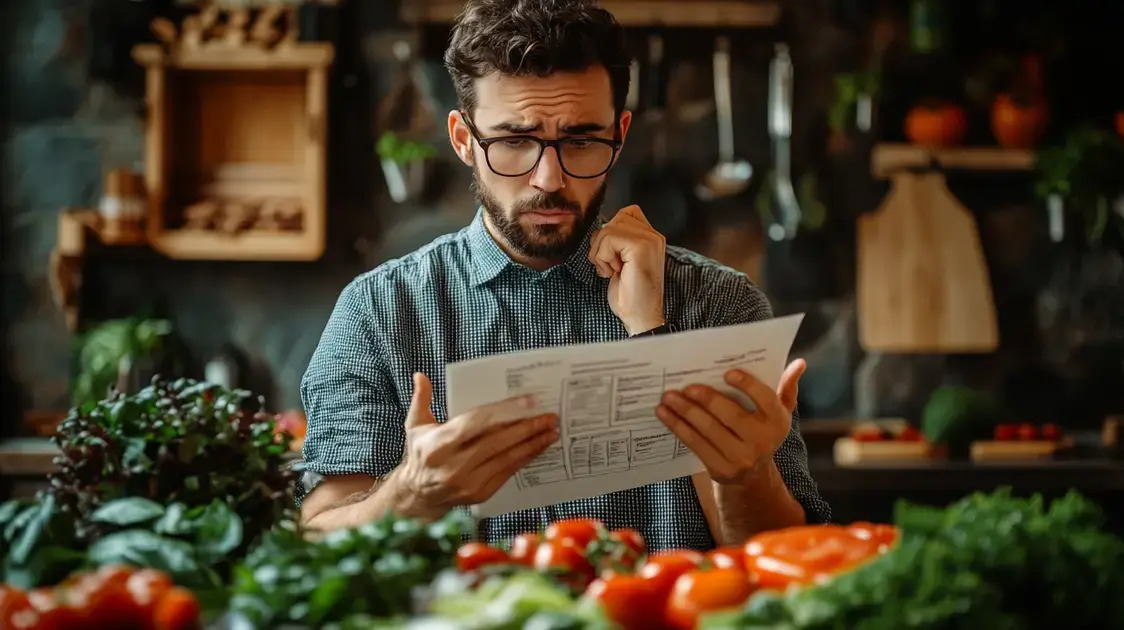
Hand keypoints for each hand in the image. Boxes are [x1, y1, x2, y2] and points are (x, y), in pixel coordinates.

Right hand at [392, 373, 559, 518]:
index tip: (527, 402)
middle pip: (497, 442)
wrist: (418, 496)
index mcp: (437, 445)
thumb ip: (421, 399)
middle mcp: (453, 465)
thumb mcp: (415, 426)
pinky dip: (525, 458)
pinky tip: (538, 447)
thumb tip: (421, 376)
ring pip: (507, 458)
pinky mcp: (480, 493)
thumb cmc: (420, 455)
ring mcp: (468, 482)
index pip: (475, 423)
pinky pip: (508, 472)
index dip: (503, 411)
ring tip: (550, 431)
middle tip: (548, 417)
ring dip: (532, 444)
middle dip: (526, 428)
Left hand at [588, 205, 665, 334]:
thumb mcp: (620, 261)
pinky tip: (614, 272)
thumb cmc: (630, 295)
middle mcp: (653, 236)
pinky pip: (608, 239)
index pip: (625, 214)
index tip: (612, 257)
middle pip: (615, 219)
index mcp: (651, 238)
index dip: (610, 233)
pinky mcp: (641, 247)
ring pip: (608, 229)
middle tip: (610, 266)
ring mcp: (649, 240)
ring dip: (601, 252)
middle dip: (602, 243)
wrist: (640, 316)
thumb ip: (615, 242)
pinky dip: (603, 257)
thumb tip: (598, 229)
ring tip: (612, 270)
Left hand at [655, 359, 805, 485]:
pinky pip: (696, 445)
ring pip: (709, 431)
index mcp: (778, 422)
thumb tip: (799, 362)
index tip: (728, 372)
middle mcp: (763, 442)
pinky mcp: (721, 470)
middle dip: (706, 399)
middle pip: (731, 416)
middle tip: (686, 386)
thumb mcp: (778, 411)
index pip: (765, 400)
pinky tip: (664, 414)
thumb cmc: (762, 431)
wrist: (752, 476)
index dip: (748, 386)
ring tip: (668, 397)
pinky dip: (678, 428)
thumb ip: (786, 386)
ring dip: (685, 412)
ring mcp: (741, 459)